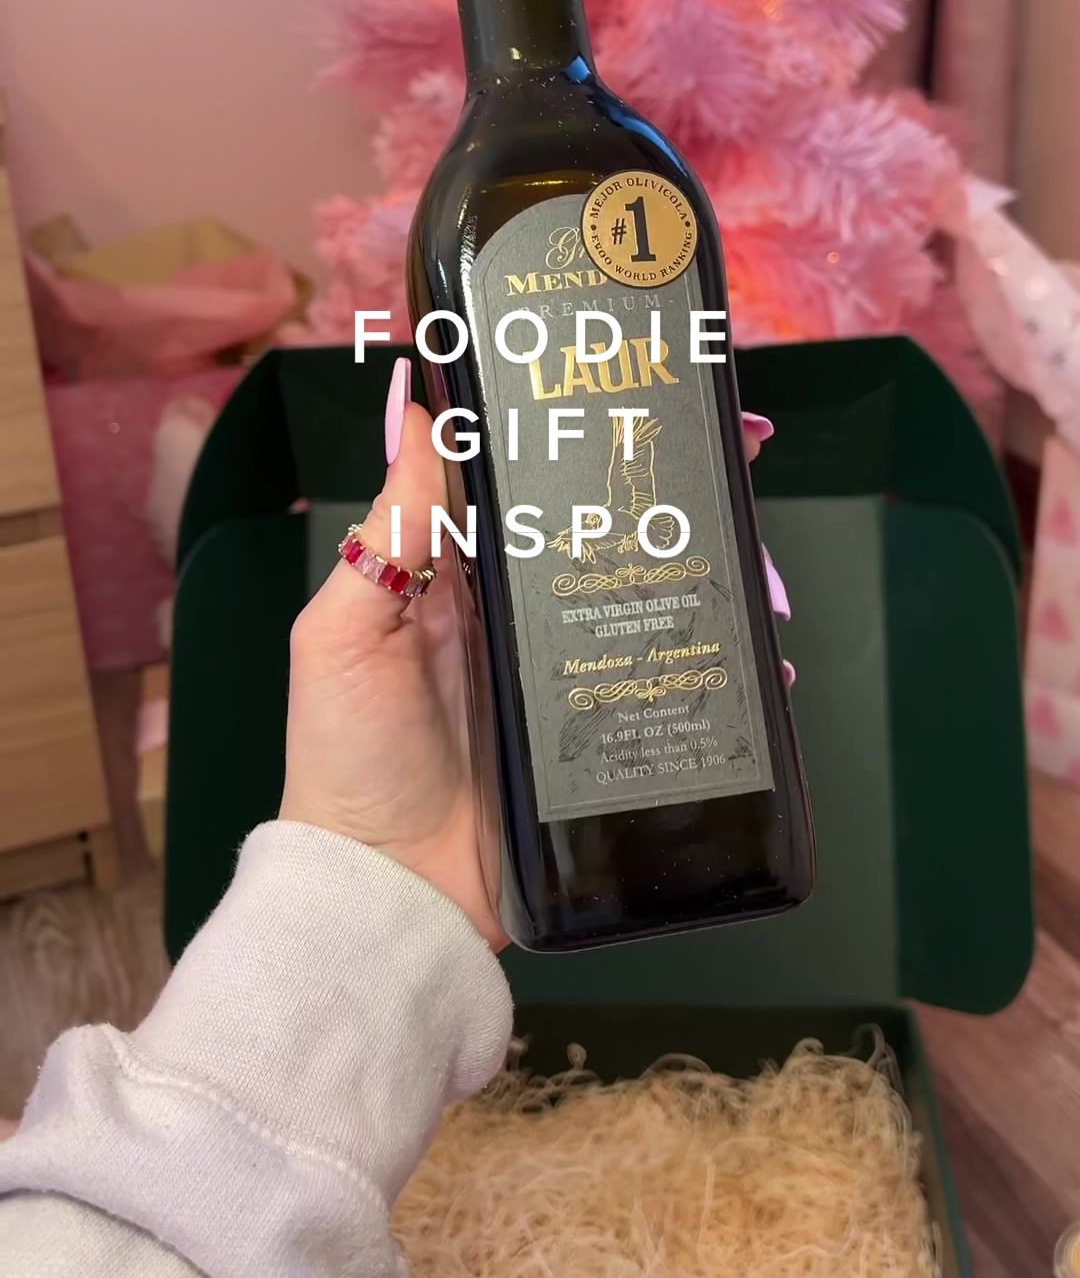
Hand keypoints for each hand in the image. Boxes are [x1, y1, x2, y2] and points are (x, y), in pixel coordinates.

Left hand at [281, 361, 785, 949]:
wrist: (385, 893)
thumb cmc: (345, 759)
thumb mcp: (344, 634)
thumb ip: (387, 531)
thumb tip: (413, 408)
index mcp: (456, 571)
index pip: (527, 477)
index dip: (582, 429)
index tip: (642, 384)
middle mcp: (518, 609)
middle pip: (608, 526)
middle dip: (677, 486)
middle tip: (739, 451)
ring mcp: (565, 669)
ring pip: (650, 592)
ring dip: (712, 565)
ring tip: (756, 553)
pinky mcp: (600, 731)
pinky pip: (665, 680)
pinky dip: (717, 663)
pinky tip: (763, 659)